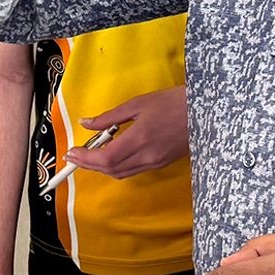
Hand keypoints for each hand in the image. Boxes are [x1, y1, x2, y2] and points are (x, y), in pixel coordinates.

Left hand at [65, 87, 188, 178]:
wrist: (204, 112)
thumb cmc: (171, 102)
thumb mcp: (137, 104)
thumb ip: (110, 117)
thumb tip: (86, 123)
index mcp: (140, 139)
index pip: (106, 158)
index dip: (85, 159)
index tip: (70, 153)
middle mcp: (147, 156)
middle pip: (111, 169)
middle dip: (88, 165)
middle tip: (73, 155)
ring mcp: (155, 163)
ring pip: (121, 172)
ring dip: (101, 167)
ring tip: (88, 153)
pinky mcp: (161, 164)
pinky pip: (133, 170)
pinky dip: (117, 165)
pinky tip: (110, 153)